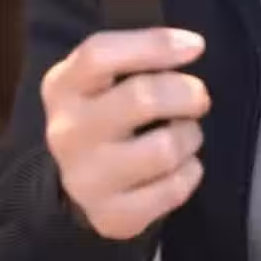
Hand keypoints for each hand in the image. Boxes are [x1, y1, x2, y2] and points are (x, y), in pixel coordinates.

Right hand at [42, 27, 209, 239]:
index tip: (196, 46)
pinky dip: (190, 172)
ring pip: (165, 148)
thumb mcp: (106, 73)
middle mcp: (66, 133)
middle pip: (143, 98)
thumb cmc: (106, 110)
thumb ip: (139, 52)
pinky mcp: (112, 216)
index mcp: (62, 86)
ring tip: (183, 133)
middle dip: (188, 93)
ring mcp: (86, 180)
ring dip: (190, 135)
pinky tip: (179, 166)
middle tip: (197, 97)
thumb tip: (191, 45)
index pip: (101, 54)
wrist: (83, 180)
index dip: (154, 44)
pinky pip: (174, 189)